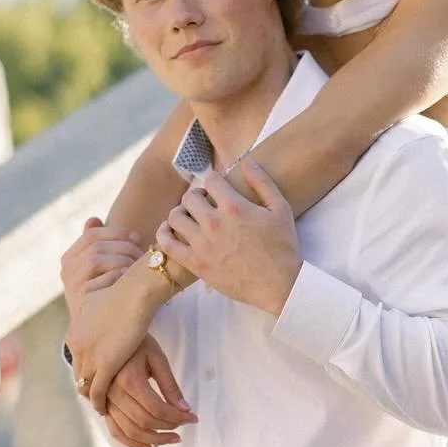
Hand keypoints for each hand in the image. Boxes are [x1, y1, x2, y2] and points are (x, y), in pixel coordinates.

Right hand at [61, 216, 144, 308]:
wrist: (100, 334)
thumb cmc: (105, 297)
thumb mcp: (99, 270)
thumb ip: (97, 246)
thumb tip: (93, 219)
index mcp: (69, 259)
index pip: (92, 235)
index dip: (117, 233)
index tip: (137, 238)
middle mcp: (66, 271)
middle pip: (96, 246)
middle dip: (123, 246)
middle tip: (143, 252)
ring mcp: (71, 286)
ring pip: (96, 259)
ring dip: (123, 260)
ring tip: (139, 265)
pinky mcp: (81, 301)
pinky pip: (102, 279)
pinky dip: (121, 276)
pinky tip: (134, 278)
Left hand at [67, 263, 170, 411]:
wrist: (134, 294)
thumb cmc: (123, 292)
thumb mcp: (98, 299)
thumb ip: (92, 306)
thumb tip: (93, 299)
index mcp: (75, 333)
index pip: (76, 360)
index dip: (86, 371)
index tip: (95, 378)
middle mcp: (77, 347)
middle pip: (79, 375)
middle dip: (87, 387)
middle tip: (98, 398)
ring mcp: (89, 357)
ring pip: (85, 386)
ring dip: (92, 398)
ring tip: (103, 407)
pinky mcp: (104, 366)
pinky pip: (97, 391)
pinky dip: (99, 403)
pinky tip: (105, 409)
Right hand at [100, 337, 196, 446]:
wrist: (108, 333)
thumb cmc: (137, 343)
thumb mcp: (157, 358)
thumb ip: (170, 386)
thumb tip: (186, 409)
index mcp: (128, 379)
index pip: (158, 408)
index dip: (178, 417)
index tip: (193, 418)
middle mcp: (113, 393)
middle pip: (144, 421)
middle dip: (168, 428)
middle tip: (185, 426)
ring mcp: (105, 401)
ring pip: (130, 430)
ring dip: (153, 439)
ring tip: (172, 439)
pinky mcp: (103, 405)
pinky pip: (115, 430)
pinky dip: (131, 442)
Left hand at [156, 162, 299, 315]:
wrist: (280, 286)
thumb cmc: (283, 248)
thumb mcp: (281, 210)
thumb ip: (263, 182)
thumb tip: (248, 160)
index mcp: (234, 207)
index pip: (210, 180)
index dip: (213, 181)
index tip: (218, 189)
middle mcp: (214, 223)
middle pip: (189, 197)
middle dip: (196, 196)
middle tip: (204, 204)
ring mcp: (203, 245)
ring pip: (174, 217)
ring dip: (180, 213)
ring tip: (189, 218)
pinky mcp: (196, 264)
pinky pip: (167, 244)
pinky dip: (164, 235)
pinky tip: (171, 232)